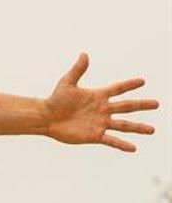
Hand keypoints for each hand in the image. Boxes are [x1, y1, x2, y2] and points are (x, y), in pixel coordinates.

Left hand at [44, 52, 159, 151]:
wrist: (46, 117)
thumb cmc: (55, 99)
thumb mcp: (67, 83)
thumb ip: (77, 70)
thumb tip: (84, 54)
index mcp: (97, 96)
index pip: (117, 89)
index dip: (129, 85)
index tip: (142, 81)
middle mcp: (102, 109)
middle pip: (126, 107)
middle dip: (141, 105)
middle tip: (156, 104)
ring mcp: (100, 123)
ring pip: (123, 125)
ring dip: (138, 128)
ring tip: (152, 130)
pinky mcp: (95, 135)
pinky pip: (111, 140)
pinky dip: (122, 144)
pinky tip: (133, 148)